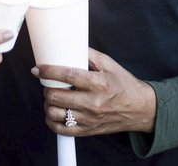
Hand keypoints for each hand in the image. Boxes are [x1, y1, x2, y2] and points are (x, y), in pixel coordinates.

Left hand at [35, 48, 155, 135]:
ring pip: (55, 114)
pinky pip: (61, 130)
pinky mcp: (87, 131)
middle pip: (56, 97)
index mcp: (98, 83)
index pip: (67, 76)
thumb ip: (89, 55)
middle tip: (49, 83)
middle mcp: (92, 102)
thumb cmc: (124, 84)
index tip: (38, 69)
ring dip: (48, 104)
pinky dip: (52, 121)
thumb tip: (70, 46)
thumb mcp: (110, 64)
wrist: (139, 109)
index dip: (49, 71)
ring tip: (53, 97)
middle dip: (47, 88)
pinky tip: (55, 112)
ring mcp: (89, 119)